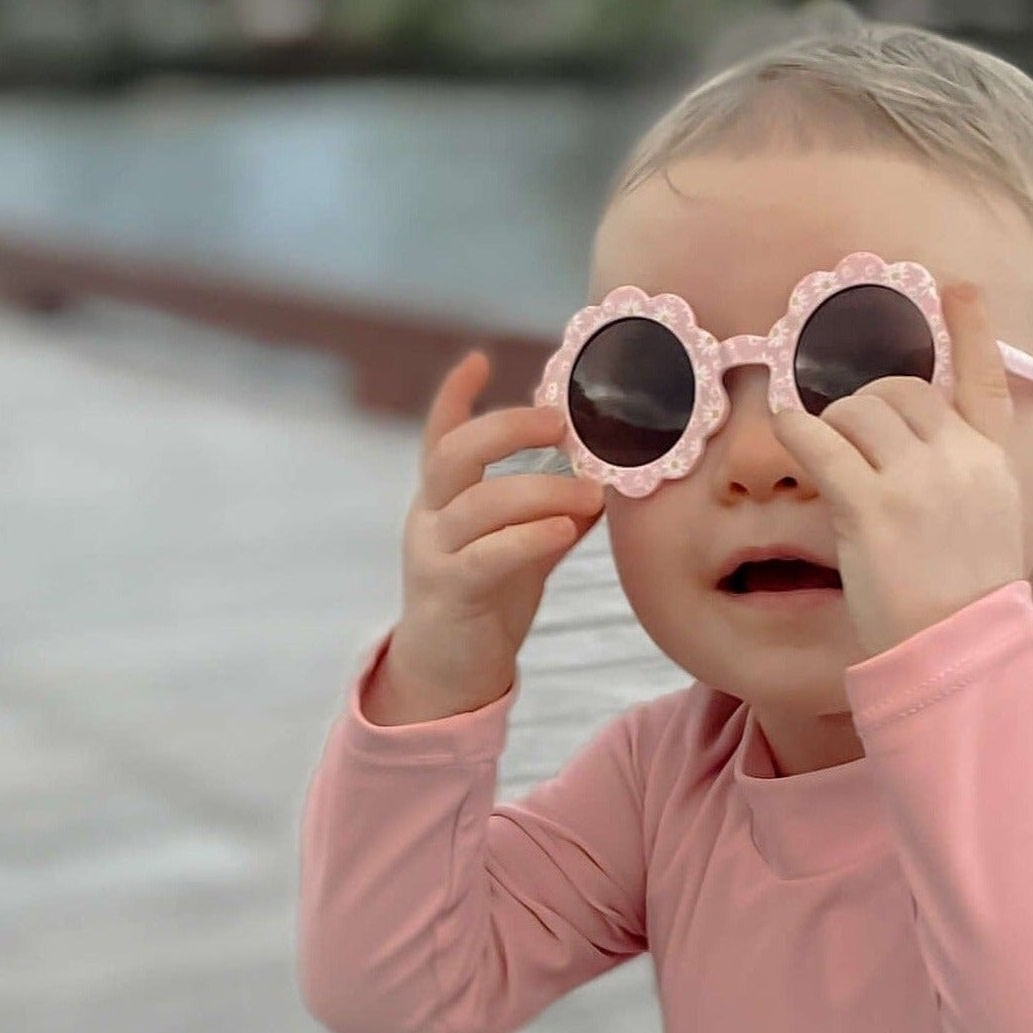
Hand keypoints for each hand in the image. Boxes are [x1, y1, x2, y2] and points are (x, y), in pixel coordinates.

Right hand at [361, 349, 605, 725]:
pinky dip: (530, 536)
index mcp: (441, 499)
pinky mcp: (450, 593)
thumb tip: (603, 480)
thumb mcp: (520, 549)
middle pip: (454, 452)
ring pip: (480, 503)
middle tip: (562, 425)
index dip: (454, 396)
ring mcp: (434, 554)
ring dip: (542, 490)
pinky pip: (489, 555)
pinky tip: (566, 528)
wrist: (448, 673)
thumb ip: (551, 513)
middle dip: (508, 429)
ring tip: (591, 494)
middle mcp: (429, 518)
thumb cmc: (486, 602)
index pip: (439, 435)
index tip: (480, 359)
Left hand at [771, 280, 1032, 658]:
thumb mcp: (991, 532)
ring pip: (859, 411)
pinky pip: (821, 444)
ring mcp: (917, 481)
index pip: (987, 381)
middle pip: (902, 392)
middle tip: (848, 437)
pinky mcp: (870, 508)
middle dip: (866, 405)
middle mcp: (960, 460)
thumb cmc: (964, 608)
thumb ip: (967, 482)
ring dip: (832, 424)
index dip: (973, 331)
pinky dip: (797, 431)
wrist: (958, 654)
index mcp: (994, 465)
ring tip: (826, 457)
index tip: (960, 289)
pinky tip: (784, 430)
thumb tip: (924, 453)